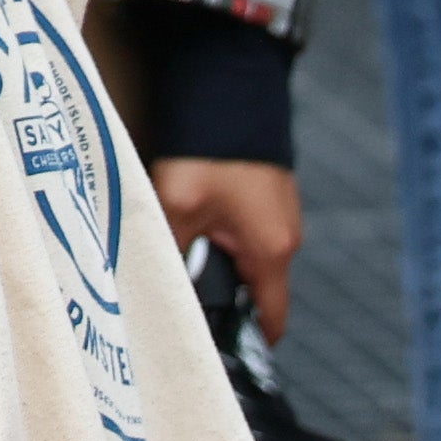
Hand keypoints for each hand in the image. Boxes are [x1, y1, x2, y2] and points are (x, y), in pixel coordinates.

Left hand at [155, 155, 298, 340]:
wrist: (229, 87)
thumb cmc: (209, 147)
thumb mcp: (177, 204)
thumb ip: (171, 250)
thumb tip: (156, 285)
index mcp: (272, 250)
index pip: (271, 318)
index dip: (244, 340)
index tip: (214, 352)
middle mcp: (283, 237)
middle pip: (250, 289)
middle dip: (215, 295)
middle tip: (174, 298)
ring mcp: (276, 215)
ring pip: (240, 257)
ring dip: (210, 260)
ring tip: (170, 257)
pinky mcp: (262, 195)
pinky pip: (239, 229)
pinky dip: (214, 233)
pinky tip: (182, 224)